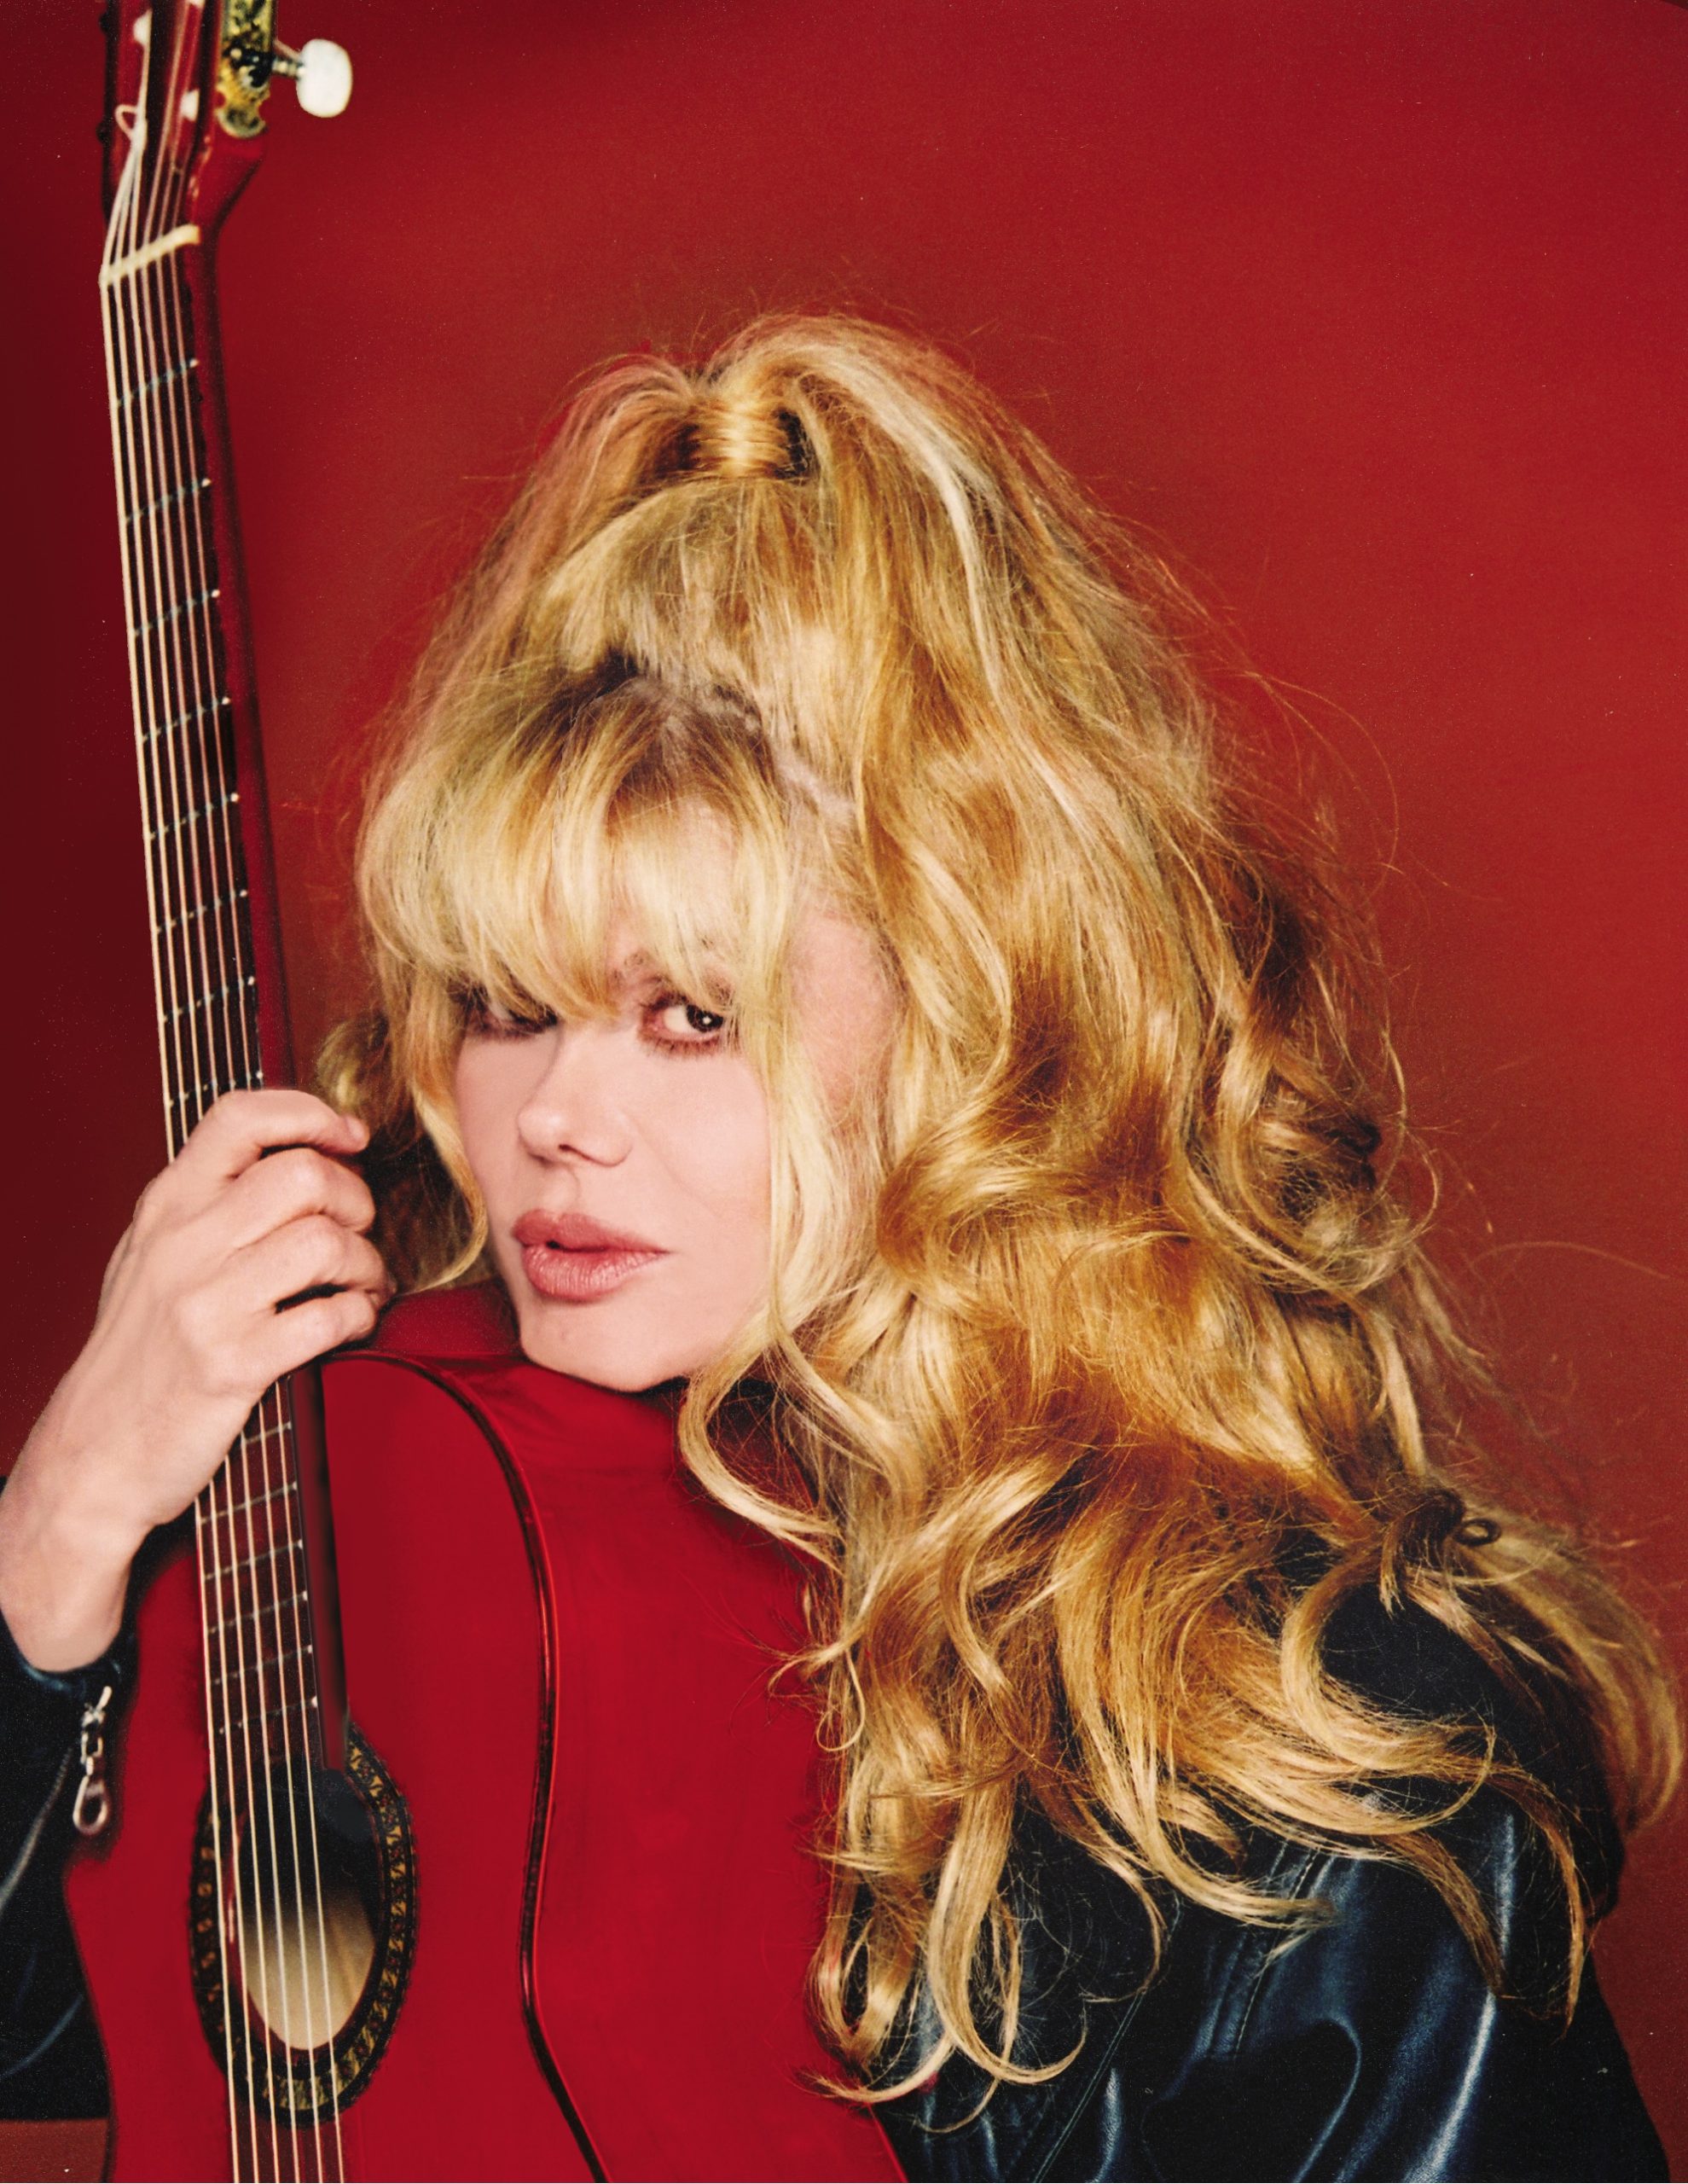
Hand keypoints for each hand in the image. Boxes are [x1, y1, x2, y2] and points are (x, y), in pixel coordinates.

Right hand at [0, 1090, 391, 1670]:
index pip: (240, 1118)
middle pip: (303, 1176)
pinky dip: (360, 1316)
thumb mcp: (149, 1256)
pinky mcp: (232, 1364)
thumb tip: (290, 1152)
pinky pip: (329, 1317)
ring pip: (325, 1242)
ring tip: (363, 1283)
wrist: (94, 1453)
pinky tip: (352, 1323)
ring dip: (367, 1262)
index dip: (309, 1113)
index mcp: (167, 1206)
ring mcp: (205, 1304)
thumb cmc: (137, 1352)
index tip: (352, 1135)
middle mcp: (183, 1244)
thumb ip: (204, 1203)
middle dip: (356, 1199)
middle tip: (359, 1230)